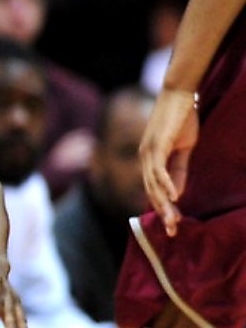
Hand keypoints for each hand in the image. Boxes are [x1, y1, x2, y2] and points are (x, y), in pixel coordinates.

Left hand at [141, 88, 199, 235]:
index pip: (154, 189)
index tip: (172, 224)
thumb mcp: (182, 150)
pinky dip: (166, 183)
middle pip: (151, 192)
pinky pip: (159, 169)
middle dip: (162, 213)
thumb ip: (178, 170)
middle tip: (171, 232)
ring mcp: (148, 152)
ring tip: (173, 220)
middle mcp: (145, 158)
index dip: (162, 208)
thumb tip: (177, 193)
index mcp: (150, 160)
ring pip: (153, 184)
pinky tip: (173, 196)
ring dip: (163, 204)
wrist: (180, 95)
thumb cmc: (181, 120)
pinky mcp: (157, 144)